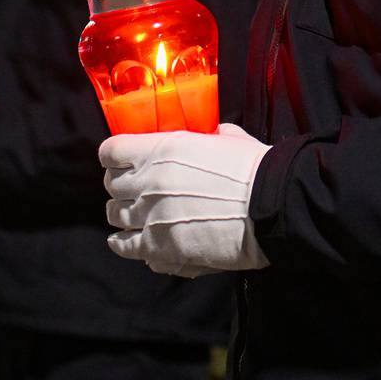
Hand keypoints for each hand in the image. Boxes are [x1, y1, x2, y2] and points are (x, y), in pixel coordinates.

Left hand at [100, 124, 272, 277]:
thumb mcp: (231, 138)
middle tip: (131, 189)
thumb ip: (213, 134)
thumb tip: (215, 132)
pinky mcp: (158, 247)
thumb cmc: (254, 171)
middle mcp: (147, 182)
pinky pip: (125, 246)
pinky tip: (123, 241)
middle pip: (111, 184)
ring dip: (122, 214)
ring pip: (114, 215)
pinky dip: (122, 244)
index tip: (120, 160)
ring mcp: (149, 216)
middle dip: (120, 185)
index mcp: (160, 150)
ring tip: (130, 216)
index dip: (114, 156)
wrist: (269, 208)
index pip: (111, 150)